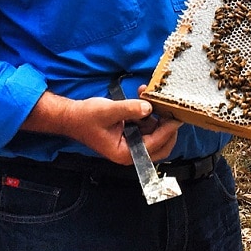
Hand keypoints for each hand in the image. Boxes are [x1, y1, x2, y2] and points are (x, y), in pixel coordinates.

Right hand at [20, 90, 181, 164]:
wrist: (72, 117)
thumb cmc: (86, 118)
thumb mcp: (108, 111)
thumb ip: (129, 109)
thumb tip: (149, 107)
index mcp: (125, 153)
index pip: (154, 145)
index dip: (167, 130)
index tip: (177, 117)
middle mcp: (131, 152)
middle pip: (161, 146)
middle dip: (167, 128)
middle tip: (171, 110)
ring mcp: (131, 144)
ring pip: (155, 135)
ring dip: (156, 117)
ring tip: (149, 97)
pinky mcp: (130, 134)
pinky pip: (146, 127)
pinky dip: (147, 114)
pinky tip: (142, 99)